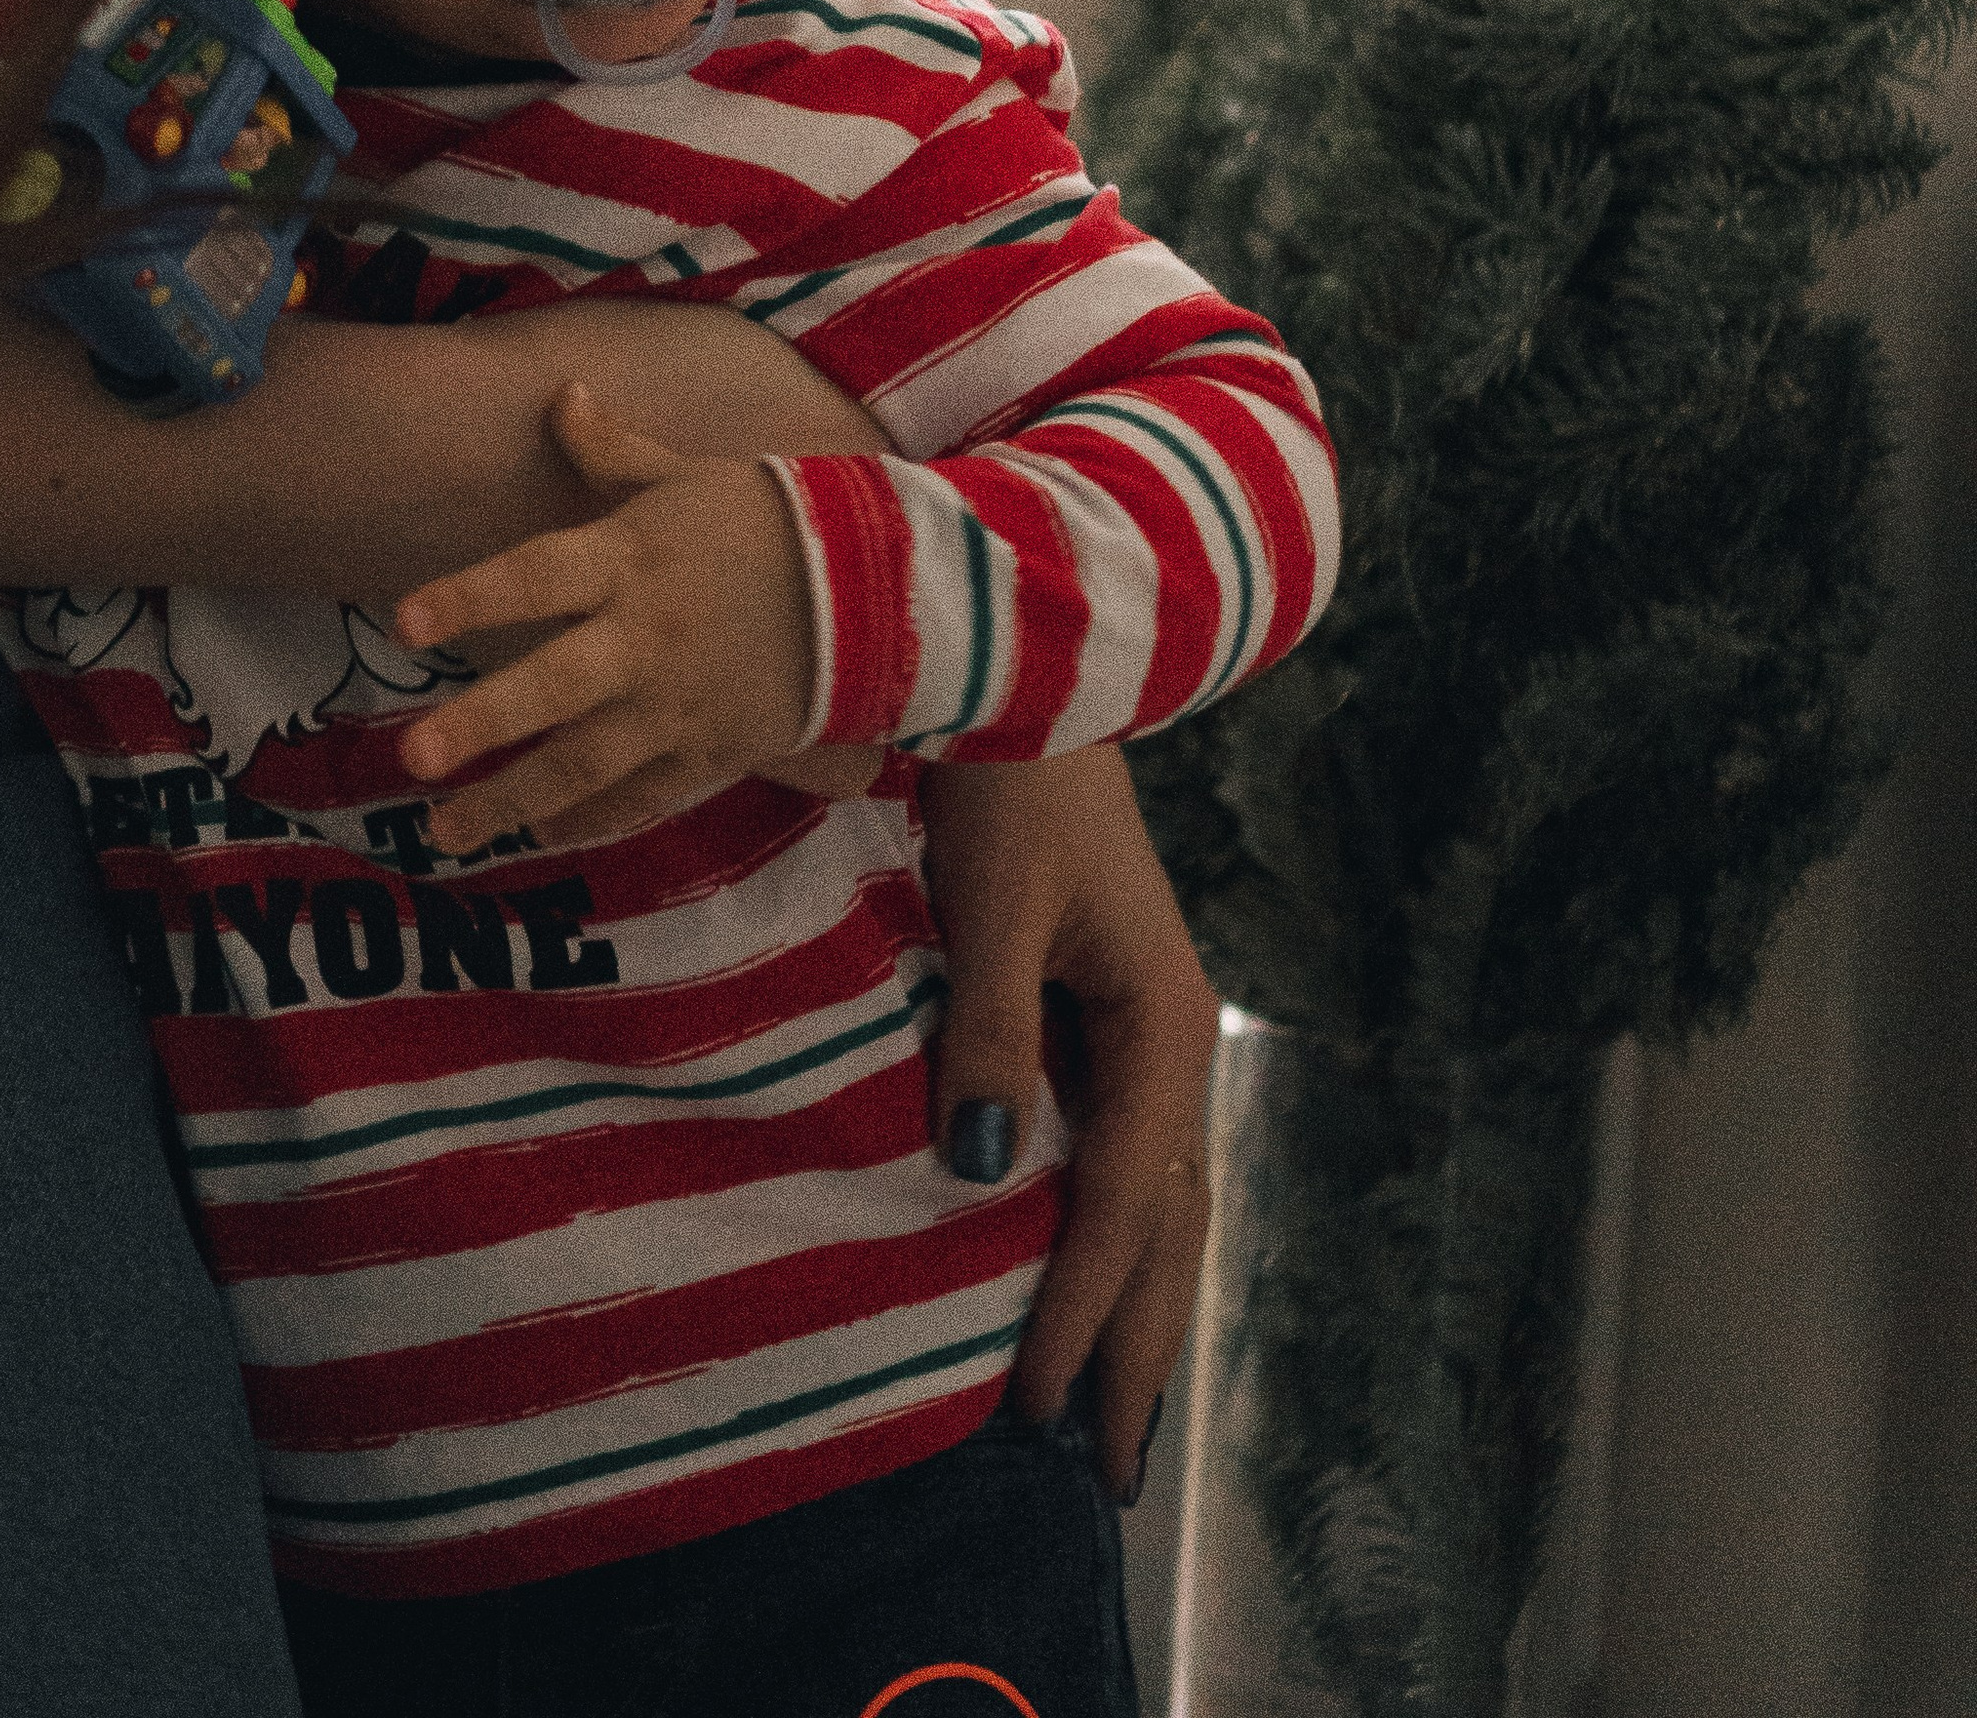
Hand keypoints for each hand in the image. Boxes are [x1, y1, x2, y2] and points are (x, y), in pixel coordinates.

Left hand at [393, 383, 817, 850]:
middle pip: (554, 685)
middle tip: (412, 756)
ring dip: (510, 801)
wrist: (873, 590)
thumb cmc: (763, 522)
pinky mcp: (707, 755)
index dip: (469, 596)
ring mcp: (675, 706)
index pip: (536, 575)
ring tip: (443, 832)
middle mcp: (644, 638)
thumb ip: (610, 450)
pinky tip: (536, 837)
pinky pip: (637, 799)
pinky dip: (586, 823)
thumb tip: (560, 395)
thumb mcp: (685, 476)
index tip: (403, 622)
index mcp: (631, 559)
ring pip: (585, 764)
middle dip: (482, 722)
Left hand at [920, 743, 1217, 1499]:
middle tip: (1105, 1476)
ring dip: (1137, 1308)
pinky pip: (1122, 1157)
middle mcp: (1173, 1045)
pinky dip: (1114, 1238)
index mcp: (1164, 1029)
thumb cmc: (1007, 783)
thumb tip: (980, 1174)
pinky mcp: (1106, 1015)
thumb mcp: (995, 906)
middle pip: (1169, 1230)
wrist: (1032, 678)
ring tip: (1111, 1415)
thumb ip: (989, 1037)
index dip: (1078, 1314)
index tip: (1030, 1412)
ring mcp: (1147, 1033)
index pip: (1121, 1208)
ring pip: (1157, 1203)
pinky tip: (1081, 1275)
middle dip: (1139, 1352)